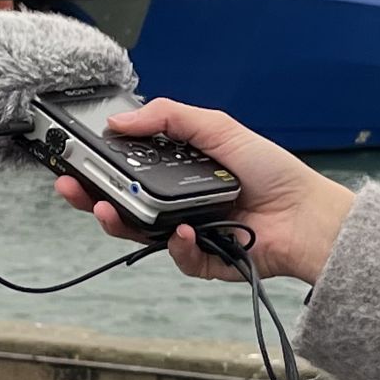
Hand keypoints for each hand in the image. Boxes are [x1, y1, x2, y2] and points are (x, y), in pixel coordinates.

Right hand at [52, 97, 353, 285]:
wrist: (309, 213)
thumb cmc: (271, 170)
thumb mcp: (217, 128)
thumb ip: (169, 117)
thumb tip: (120, 120)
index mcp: (178, 174)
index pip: (128, 171)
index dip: (100, 168)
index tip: (75, 160)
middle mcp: (178, 205)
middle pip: (124, 206)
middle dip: (92, 199)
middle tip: (71, 189)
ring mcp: (189, 235)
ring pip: (142, 236)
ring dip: (120, 224)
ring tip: (108, 212)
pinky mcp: (205, 262)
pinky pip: (179, 258)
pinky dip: (178, 246)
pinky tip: (184, 232)